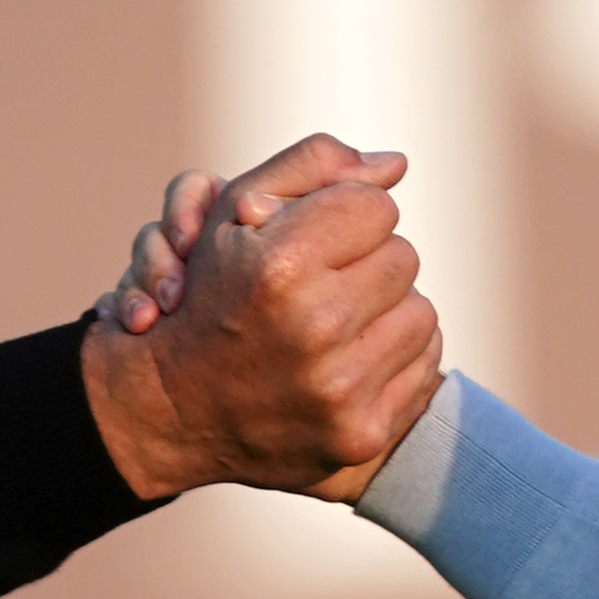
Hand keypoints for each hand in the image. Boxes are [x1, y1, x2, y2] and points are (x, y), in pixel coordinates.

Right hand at [81, 135, 442, 505]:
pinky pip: (424, 368)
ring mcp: (340, 390)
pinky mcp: (362, 435)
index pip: (376, 207)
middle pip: (403, 258)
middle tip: (325, 284)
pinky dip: (394, 359)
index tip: (317, 239)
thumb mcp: (230, 214)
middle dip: (366, 263)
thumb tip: (397, 163)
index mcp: (280, 267)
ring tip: (338, 323)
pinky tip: (352, 360)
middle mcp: (313, 328)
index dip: (346, 217)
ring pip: (420, 313)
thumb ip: (311, 168)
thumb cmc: (206, 297)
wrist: (174, 413)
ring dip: (386, 311)